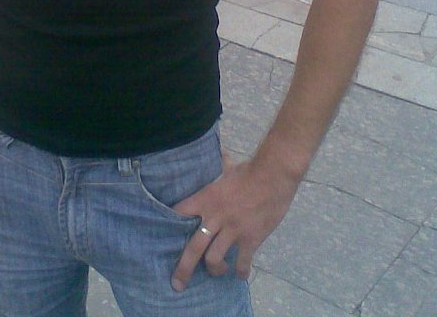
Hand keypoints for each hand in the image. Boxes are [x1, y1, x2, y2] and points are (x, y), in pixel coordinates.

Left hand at [170, 151, 297, 290]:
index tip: (163, 238)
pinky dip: (240, 271)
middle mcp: (215, 217)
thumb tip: (217, 151)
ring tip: (217, 270)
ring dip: (214, 269)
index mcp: (206, 198)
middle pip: (193, 248)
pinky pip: (242, 261)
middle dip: (183, 268)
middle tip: (177, 284)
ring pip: (214, 259)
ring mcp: (232, 230)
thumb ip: (218, 164)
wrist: (273, 175)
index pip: (180, 214)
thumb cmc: (249, 169)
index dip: (170, 226)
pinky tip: (240, 275)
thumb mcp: (227, 166)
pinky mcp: (250, 238)